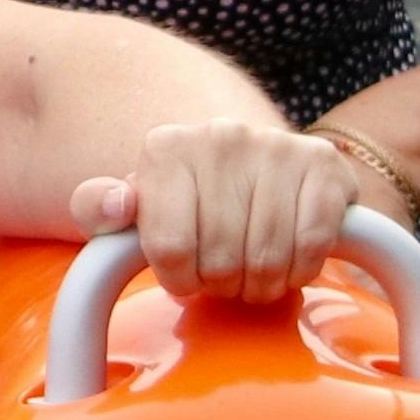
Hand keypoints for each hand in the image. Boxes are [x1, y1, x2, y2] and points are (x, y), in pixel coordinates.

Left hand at [71, 122, 356, 308]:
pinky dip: (302, 269)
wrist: (250, 168)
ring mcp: (275, 145)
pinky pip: (313, 244)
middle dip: (222, 285)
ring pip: (268, 257)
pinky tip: (289, 261)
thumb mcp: (129, 207)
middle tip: (224, 279)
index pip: (170, 249)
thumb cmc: (183, 201)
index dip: (180, 280)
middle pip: (222, 258)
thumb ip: (97, 208)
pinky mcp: (323, 162)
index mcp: (165, 146)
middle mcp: (219, 135)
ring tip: (254, 274)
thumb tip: (118, 205)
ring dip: (262, 284)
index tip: (184, 276)